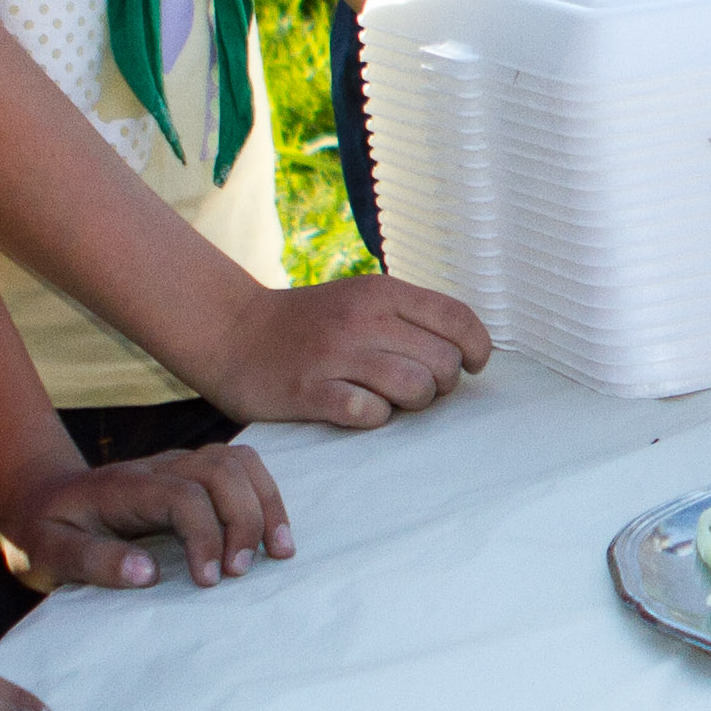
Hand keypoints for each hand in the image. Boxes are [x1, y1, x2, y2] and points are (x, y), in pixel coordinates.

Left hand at [0, 441, 292, 591]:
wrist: (37, 498)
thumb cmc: (42, 532)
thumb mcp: (46, 554)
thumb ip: (90, 561)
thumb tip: (145, 574)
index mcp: (123, 487)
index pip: (182, 496)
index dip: (205, 535)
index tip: (208, 582)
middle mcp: (157, 467)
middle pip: (221, 470)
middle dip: (244, 518)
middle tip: (241, 572)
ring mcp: (177, 465)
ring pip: (238, 461)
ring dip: (265, 503)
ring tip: (277, 551)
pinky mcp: (190, 473)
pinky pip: (240, 469)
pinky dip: (264, 496)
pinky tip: (270, 533)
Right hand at [201, 274, 489, 429]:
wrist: (232, 331)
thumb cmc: (310, 324)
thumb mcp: (361, 299)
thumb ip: (409, 316)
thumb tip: (466, 349)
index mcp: (382, 292)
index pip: (458, 319)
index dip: (477, 348)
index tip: (472, 365)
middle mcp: (363, 318)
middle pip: (443, 361)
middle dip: (442, 384)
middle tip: (419, 389)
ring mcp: (335, 355)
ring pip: (414, 387)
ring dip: (413, 404)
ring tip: (392, 401)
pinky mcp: (309, 390)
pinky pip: (368, 413)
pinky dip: (375, 418)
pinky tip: (361, 411)